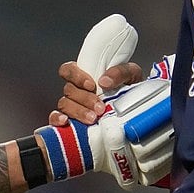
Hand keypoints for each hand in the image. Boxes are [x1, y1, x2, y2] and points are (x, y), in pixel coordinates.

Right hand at [37, 76, 172, 187]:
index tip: (91, 84)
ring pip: (64, 104)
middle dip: (85, 99)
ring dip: (78, 111)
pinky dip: (57, 119)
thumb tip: (105, 81)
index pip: (69, 70)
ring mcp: (72, 107)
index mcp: (87, 77)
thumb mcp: (132, 75)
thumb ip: (120, 72)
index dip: (75, 75)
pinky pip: (54, 119)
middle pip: (69, 90)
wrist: (138, 114)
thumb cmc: (131, 91)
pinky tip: (66, 122)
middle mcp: (77, 91)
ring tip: (93, 119)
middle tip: (99, 108)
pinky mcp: (70, 123)